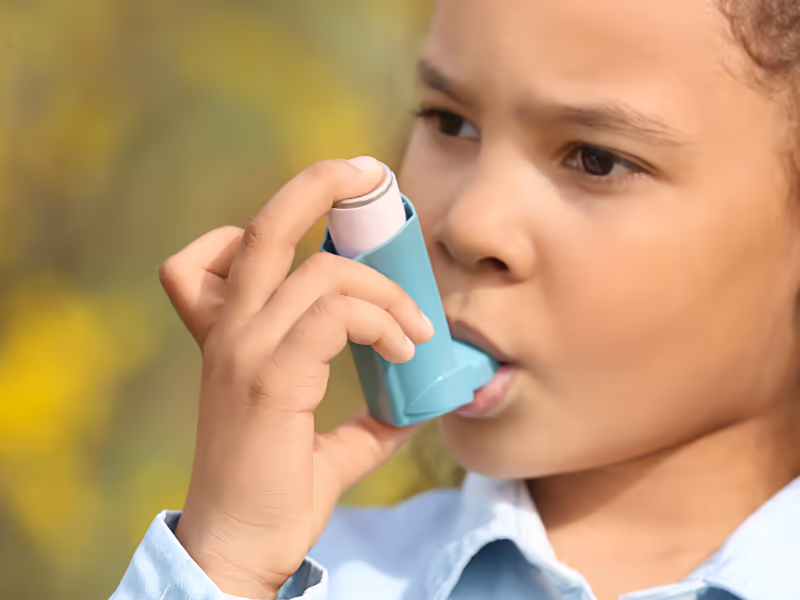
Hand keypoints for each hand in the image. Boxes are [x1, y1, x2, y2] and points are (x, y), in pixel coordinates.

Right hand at [158, 157, 433, 598]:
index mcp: (233, 337)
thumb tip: (415, 406)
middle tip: (369, 174)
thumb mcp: (325, 447)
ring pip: (322, 272)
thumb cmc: (273, 495)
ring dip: (385, 290)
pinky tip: (403, 347)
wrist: (240, 548)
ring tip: (417, 330)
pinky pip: (335, 314)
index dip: (284, 221)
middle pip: (268, 226)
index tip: (341, 222)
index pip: (231, 247)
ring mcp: (245, 350)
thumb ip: (366, 420)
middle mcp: (232, 332)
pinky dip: (380, 320)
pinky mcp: (270, 378)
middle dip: (320, 184)